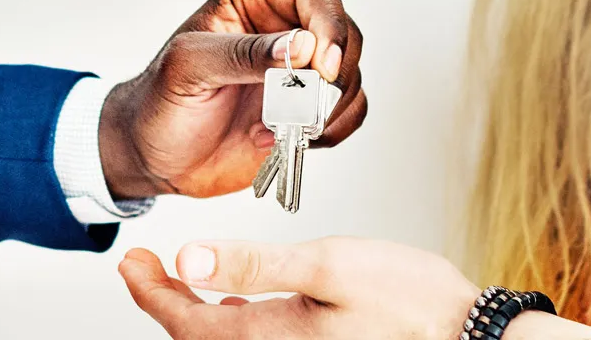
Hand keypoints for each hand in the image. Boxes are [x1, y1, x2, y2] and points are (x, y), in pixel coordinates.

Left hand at [98, 0, 365, 198]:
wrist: (157, 160)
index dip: (326, 23)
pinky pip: (348, 113)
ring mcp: (298, 73)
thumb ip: (242, 54)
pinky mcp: (306, 111)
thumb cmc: (160, 104)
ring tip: (284, 125)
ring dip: (330, 107)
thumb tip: (298, 48)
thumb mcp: (189, 68)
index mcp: (252, 1)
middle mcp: (282, 32)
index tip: (321, 62)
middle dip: (334, 72)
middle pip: (342, 34)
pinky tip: (289, 138)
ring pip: (350, 76)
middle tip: (304, 103)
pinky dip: (331, 130)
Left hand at [118, 237, 480, 338]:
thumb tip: (190, 258)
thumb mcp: (326, 266)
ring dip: (191, 311)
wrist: (459, 332)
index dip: (149, 290)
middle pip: (195, 336)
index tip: (130, 261)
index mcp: (266, 336)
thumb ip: (256, 263)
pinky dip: (226, 320)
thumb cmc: (405, 300)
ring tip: (174, 281)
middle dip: (162, 300)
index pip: (185, 319)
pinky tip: (232, 301)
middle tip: (141, 268)